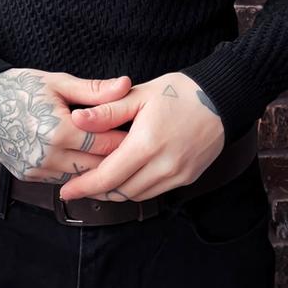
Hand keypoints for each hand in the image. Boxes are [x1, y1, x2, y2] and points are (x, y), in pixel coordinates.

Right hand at [0, 69, 131, 183]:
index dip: (126, 138)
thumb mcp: (59, 82)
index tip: (140, 132)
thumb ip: (95, 90)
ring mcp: (36, 169)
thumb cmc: (22, 87)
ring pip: (81, 177)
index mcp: (57, 131)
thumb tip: (125, 84)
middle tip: (135, 146)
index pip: (104, 143)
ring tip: (116, 155)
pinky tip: (88, 159)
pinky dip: (77, 171)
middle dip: (116, 158)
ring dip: (98, 168)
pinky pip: (62, 179)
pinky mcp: (28, 176)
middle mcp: (46, 155)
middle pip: (96, 165)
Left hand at [58, 72, 224, 202]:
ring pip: (138, 196)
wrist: (222, 98)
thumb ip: (107, 111)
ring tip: (98, 182)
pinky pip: (155, 192)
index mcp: (147, 144)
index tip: (66, 191)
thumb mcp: (140, 95)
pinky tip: (126, 178)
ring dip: (116, 192)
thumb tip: (77, 119)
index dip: (84, 187)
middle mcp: (164, 166)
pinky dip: (137, 189)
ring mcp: (178, 175)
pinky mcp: (188, 178)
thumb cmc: (179, 92)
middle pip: (121, 191)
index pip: (108, 177)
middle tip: (77, 186)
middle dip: (97, 191)